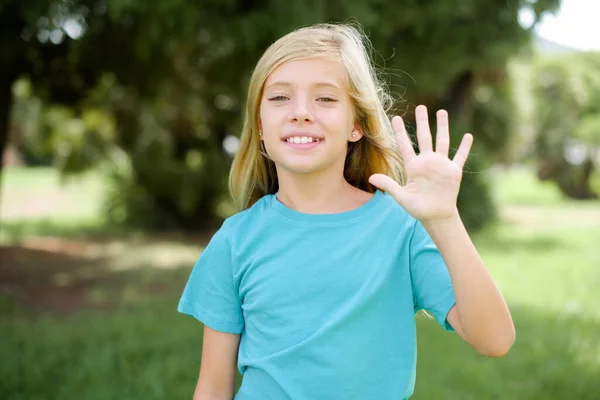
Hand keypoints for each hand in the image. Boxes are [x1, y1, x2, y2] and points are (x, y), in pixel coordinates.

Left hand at [368, 105, 472, 222]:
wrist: (436, 216)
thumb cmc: (418, 208)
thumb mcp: (401, 196)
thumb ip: (388, 185)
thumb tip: (371, 177)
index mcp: (413, 166)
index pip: (405, 145)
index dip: (400, 132)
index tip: (395, 117)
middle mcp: (427, 162)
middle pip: (424, 137)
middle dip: (422, 122)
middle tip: (420, 107)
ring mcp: (441, 165)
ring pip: (442, 141)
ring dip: (442, 127)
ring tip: (441, 112)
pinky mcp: (453, 171)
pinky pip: (460, 156)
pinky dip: (465, 147)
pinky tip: (468, 136)